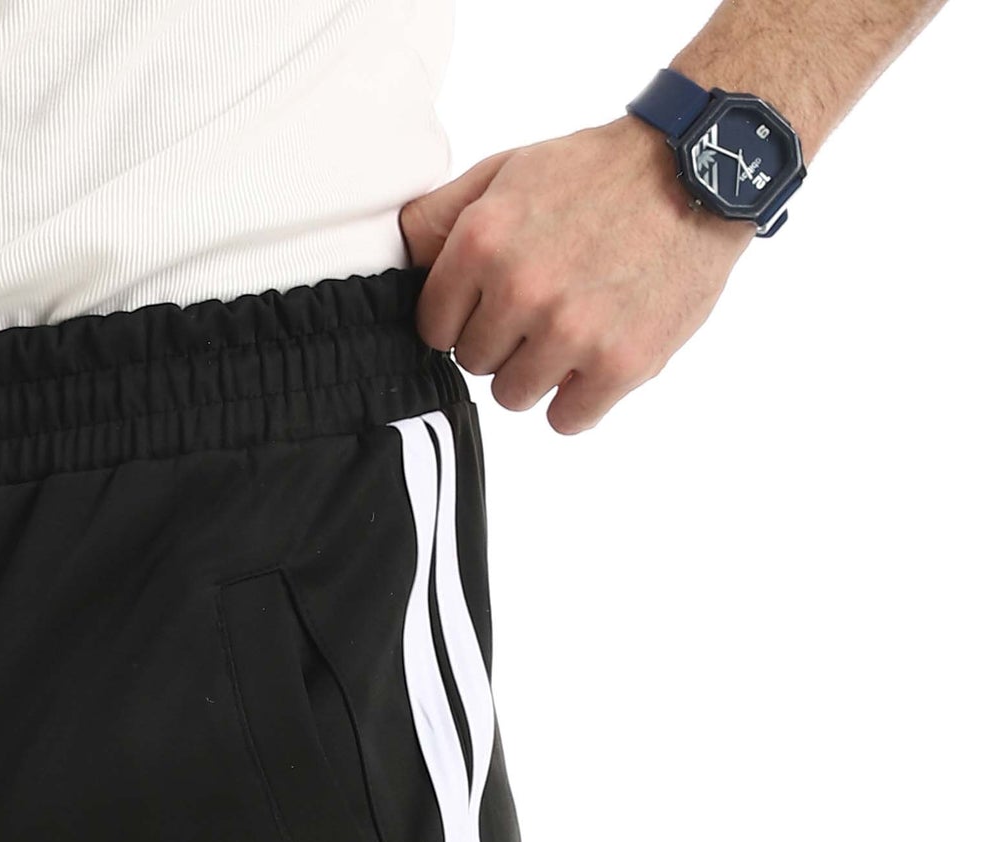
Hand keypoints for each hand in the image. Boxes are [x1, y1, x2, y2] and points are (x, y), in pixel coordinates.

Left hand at [400, 117, 751, 433]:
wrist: (702, 169)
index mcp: (483, 242)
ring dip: (539, 372)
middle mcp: (522, 288)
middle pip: (475, 363)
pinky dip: (579, 398)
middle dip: (503, 340)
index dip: (463, 317)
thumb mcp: (506, 171)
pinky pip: (567, 420)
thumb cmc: (597, 173)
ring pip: (514, 396)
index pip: (433, 329)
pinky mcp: (621, 363)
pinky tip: (596, 358)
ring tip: (574, 325)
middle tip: (545, 304)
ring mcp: (573, 330)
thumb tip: (392, 254)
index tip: (493, 301)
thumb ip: (440, 218)